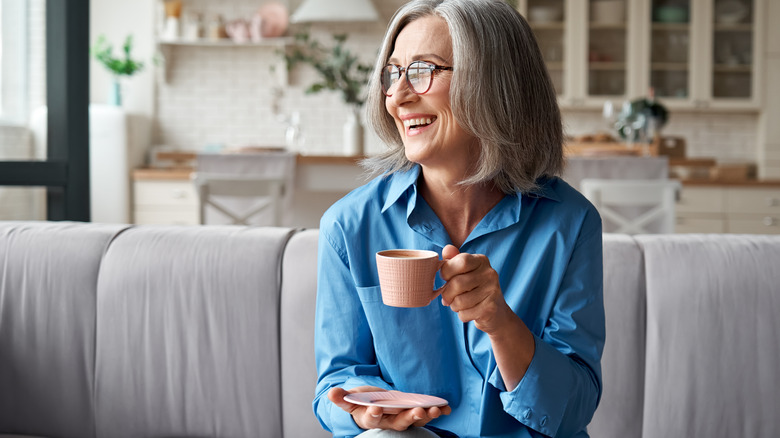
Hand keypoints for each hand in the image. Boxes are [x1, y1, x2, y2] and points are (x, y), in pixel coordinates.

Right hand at [328, 386, 450, 430]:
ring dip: (426, 416)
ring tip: (435, 409)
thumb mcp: (350, 399)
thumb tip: (331, 393)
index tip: (376, 409)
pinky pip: (426, 414)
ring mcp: (402, 418)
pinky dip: (437, 411)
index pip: (372, 419)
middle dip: (409, 418)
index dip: (374, 415)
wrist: (373, 405)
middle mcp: (388, 422)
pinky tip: (446, 408)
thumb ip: (342, 398)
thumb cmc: (362, 402)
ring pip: (415, 420)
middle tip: (417, 412)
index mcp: (370, 418)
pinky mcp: (413, 413)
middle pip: (399, 423)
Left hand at [438, 244, 513, 333]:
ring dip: (454, 306)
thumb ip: (453, 260)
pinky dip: (462, 315)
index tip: (446, 278)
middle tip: (448, 298)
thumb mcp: (464, 272)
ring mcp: (492, 291)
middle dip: (447, 294)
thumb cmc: (474, 289)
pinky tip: (469, 312)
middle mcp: (490, 273)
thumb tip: (447, 249)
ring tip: (459, 304)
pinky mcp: (491, 308)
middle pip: (457, 283)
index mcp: (481, 261)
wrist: (496, 312)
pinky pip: (464, 314)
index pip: (461, 261)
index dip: (447, 271)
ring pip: (459, 301)